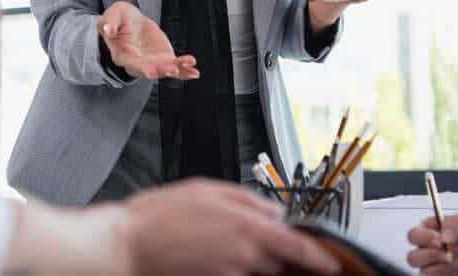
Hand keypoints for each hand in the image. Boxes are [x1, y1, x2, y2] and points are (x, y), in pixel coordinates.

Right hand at [97, 1, 198, 79]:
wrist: (131, 22)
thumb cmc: (119, 18)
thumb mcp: (113, 14)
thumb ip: (109, 22)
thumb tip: (107, 28)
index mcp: (123, 54)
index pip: (131, 63)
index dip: (141, 68)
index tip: (151, 72)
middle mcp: (138, 63)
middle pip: (151, 69)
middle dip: (162, 70)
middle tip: (173, 70)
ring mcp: (152, 62)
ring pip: (165, 69)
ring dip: (178, 69)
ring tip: (190, 65)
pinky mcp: (164, 59)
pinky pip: (176, 67)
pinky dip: (185, 71)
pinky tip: (195, 73)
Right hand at [124, 179, 341, 275]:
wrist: (127, 246)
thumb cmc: (159, 216)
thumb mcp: (206, 189)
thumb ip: (246, 199)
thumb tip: (272, 210)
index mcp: (246, 225)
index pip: (297, 247)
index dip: (318, 258)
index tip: (330, 263)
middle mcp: (244, 255)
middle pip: (277, 261)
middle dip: (272, 253)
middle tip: (246, 240)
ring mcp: (229, 274)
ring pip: (256, 271)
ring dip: (249, 262)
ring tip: (217, 246)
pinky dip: (231, 270)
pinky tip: (208, 258)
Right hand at [406, 208, 457, 274]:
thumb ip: (455, 222)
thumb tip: (443, 236)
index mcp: (433, 231)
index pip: (414, 234)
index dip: (423, 237)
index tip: (440, 239)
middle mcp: (432, 249)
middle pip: (413, 255)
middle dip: (427, 255)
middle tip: (447, 253)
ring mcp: (440, 266)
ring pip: (421, 271)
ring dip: (435, 267)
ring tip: (454, 262)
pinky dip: (442, 275)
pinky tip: (457, 270)